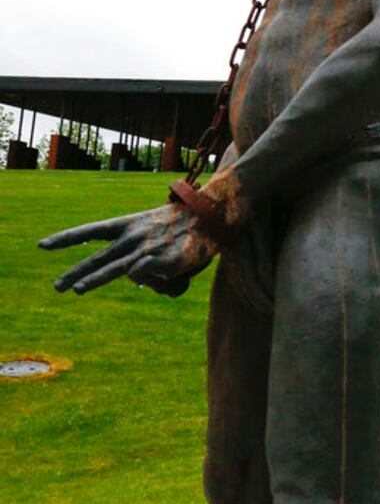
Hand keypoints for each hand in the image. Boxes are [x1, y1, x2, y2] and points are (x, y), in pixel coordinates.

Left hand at [39, 203, 217, 295]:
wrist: (212, 213)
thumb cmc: (190, 226)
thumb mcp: (161, 235)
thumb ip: (147, 259)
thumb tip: (139, 280)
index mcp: (130, 223)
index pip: (92, 231)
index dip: (67, 239)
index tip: (43, 246)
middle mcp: (132, 236)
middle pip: (97, 256)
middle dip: (75, 272)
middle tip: (57, 287)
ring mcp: (144, 248)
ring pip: (113, 269)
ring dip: (92, 280)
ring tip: (76, 290)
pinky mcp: (159, 260)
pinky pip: (149, 278)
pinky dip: (160, 282)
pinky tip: (174, 275)